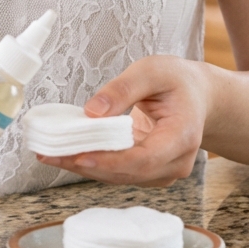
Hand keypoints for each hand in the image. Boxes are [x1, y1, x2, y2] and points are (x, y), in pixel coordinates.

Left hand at [37, 56, 209, 186]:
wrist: (198, 96)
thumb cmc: (178, 81)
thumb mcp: (152, 71)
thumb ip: (122, 89)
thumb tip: (92, 112)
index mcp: (182, 136)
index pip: (144, 159)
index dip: (110, 161)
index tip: (79, 156)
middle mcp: (176, 162)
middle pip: (127, 173)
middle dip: (87, 165)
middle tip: (50, 154)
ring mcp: (163, 171)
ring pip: (120, 177)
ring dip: (85, 167)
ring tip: (51, 154)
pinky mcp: (149, 171)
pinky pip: (119, 172)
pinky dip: (94, 164)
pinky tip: (69, 154)